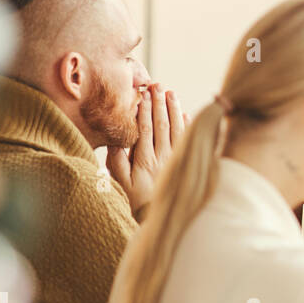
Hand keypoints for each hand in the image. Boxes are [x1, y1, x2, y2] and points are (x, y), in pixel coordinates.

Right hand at [107, 84, 184, 217]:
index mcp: (146, 160)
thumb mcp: (120, 183)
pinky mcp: (184, 162)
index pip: (145, 129)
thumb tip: (116, 139)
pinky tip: (185, 113)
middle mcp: (164, 157)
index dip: (144, 110)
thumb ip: (116, 161)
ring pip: (177, 129)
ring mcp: (176, 159)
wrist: (157, 216)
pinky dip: (187, 125)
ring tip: (170, 93)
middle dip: (159, 103)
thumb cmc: (135, 199)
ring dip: (173, 110)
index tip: (143, 94)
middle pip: (162, 125)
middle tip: (157, 86)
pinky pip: (188, 140)